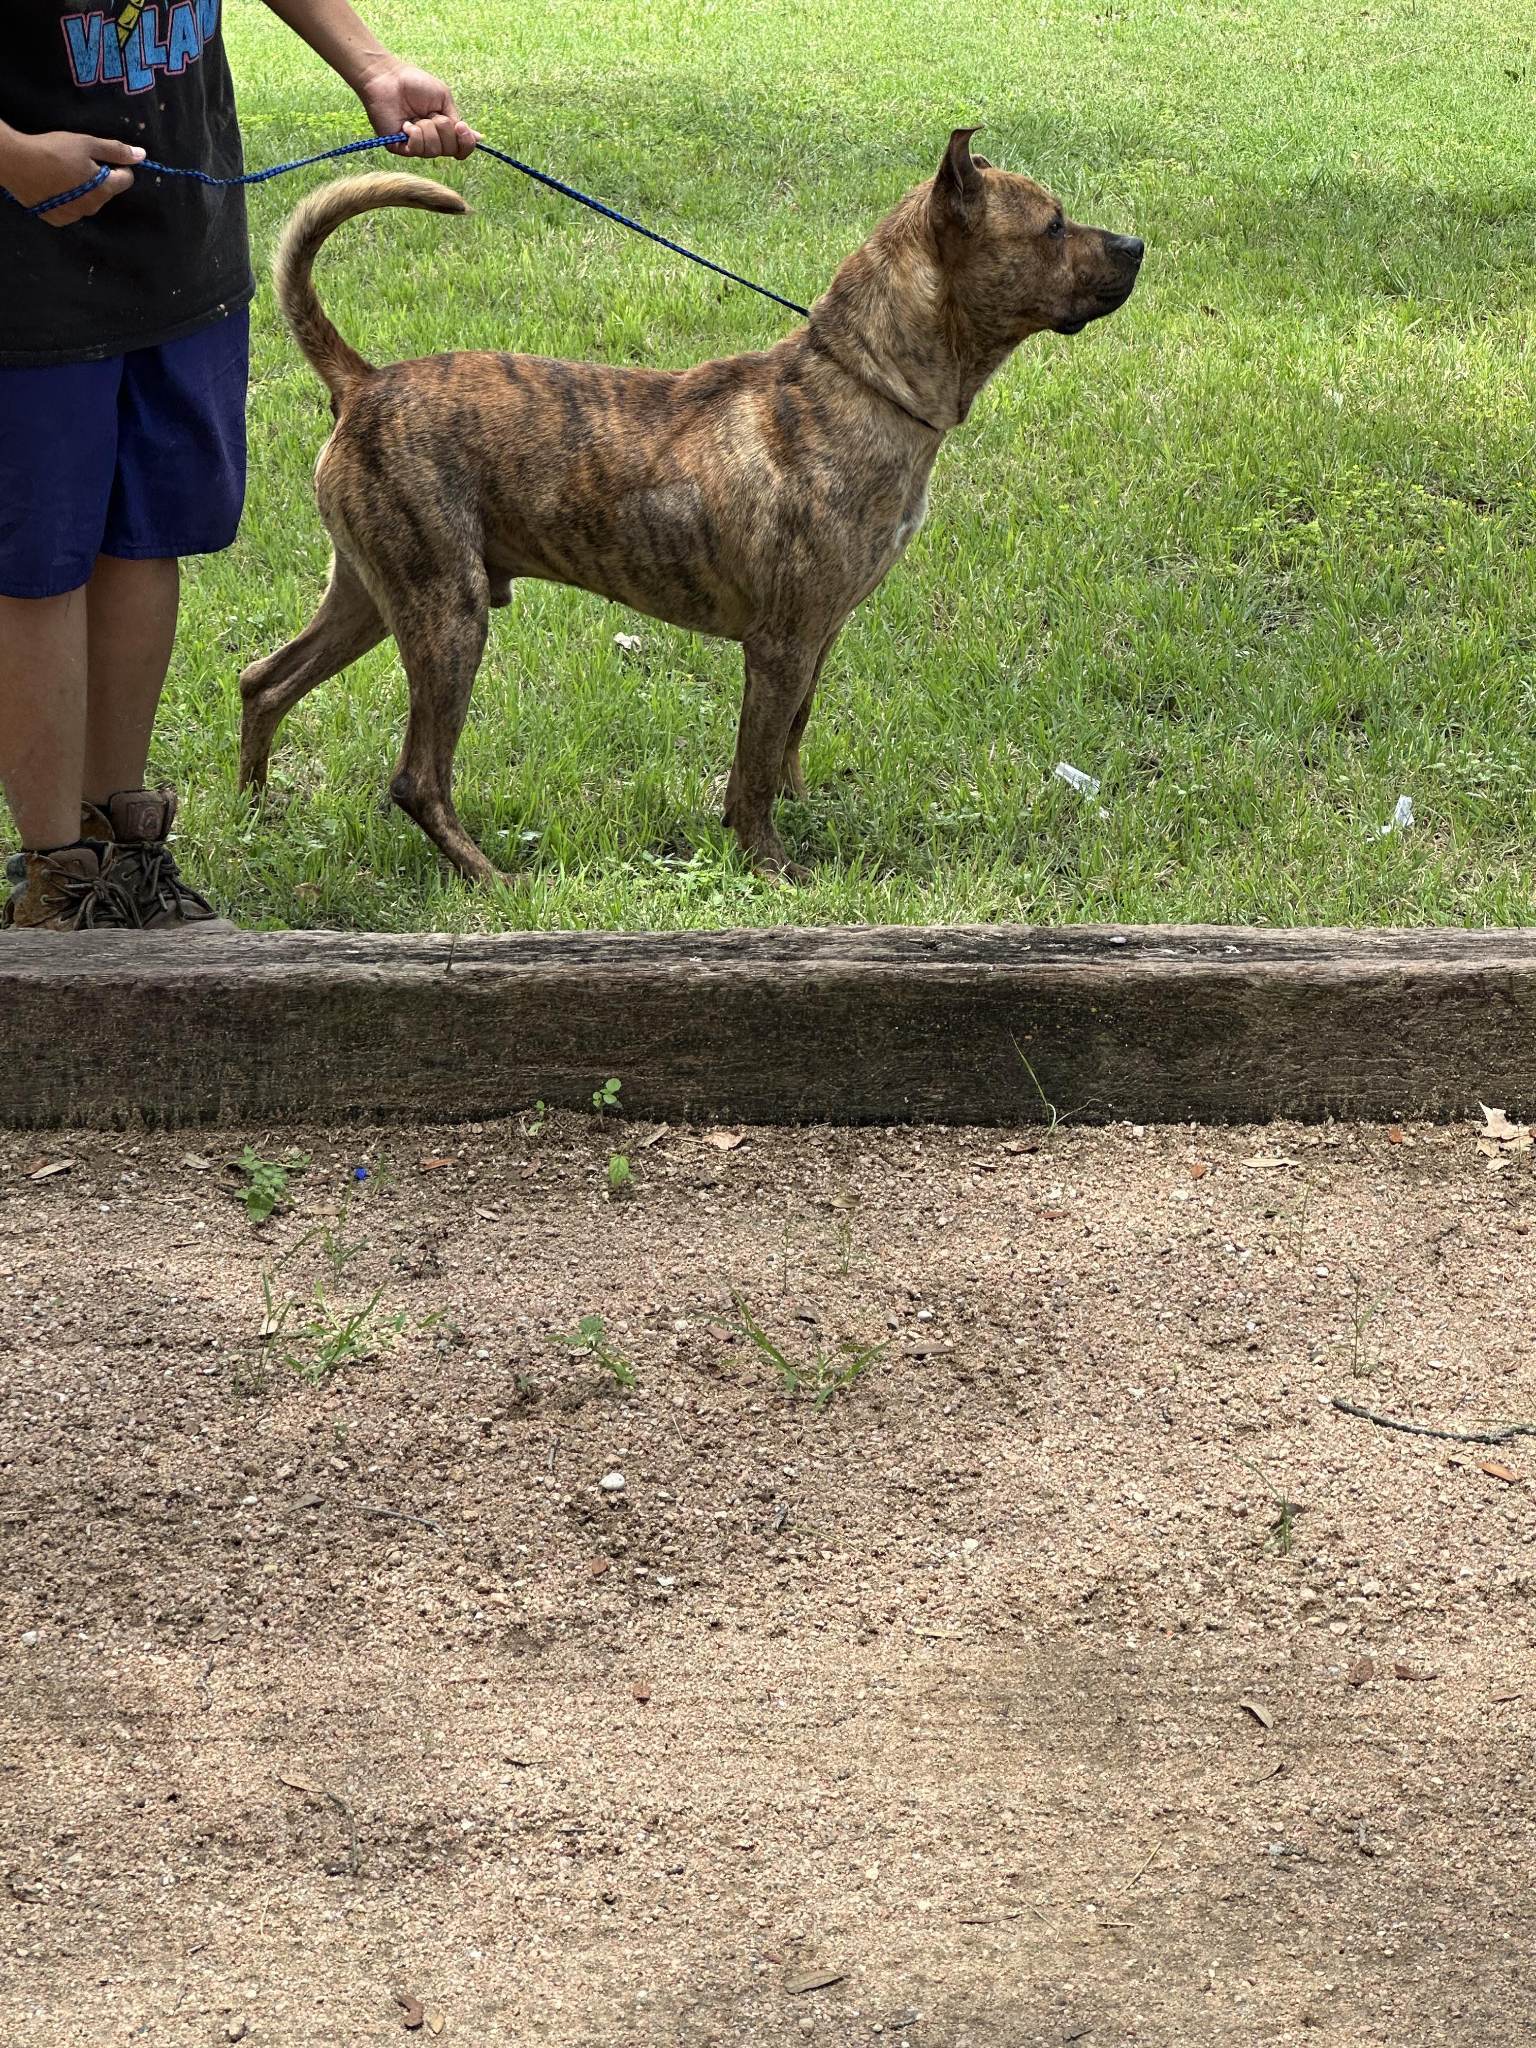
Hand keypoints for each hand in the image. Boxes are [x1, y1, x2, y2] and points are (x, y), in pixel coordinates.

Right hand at [0, 129, 144, 224]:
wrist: (16, 163)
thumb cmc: (53, 150)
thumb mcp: (87, 144)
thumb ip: (116, 151)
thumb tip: (142, 155)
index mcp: (103, 190)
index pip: (126, 180)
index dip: (118, 166)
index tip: (102, 157)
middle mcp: (93, 208)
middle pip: (106, 192)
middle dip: (99, 178)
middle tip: (77, 161)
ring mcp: (75, 217)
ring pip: (89, 202)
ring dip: (84, 189)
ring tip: (64, 172)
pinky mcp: (58, 220)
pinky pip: (72, 209)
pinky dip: (68, 199)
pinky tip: (55, 186)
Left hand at [354, 60, 477, 159]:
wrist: (388, 78)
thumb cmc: (415, 83)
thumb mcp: (444, 99)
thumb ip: (458, 120)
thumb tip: (478, 138)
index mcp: (443, 131)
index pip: (461, 149)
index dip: (465, 143)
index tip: (460, 127)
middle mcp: (431, 141)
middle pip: (450, 150)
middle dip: (444, 129)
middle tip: (431, 113)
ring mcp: (415, 147)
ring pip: (434, 150)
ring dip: (427, 129)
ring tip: (415, 116)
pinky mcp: (400, 148)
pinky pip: (417, 150)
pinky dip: (414, 134)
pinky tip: (406, 123)